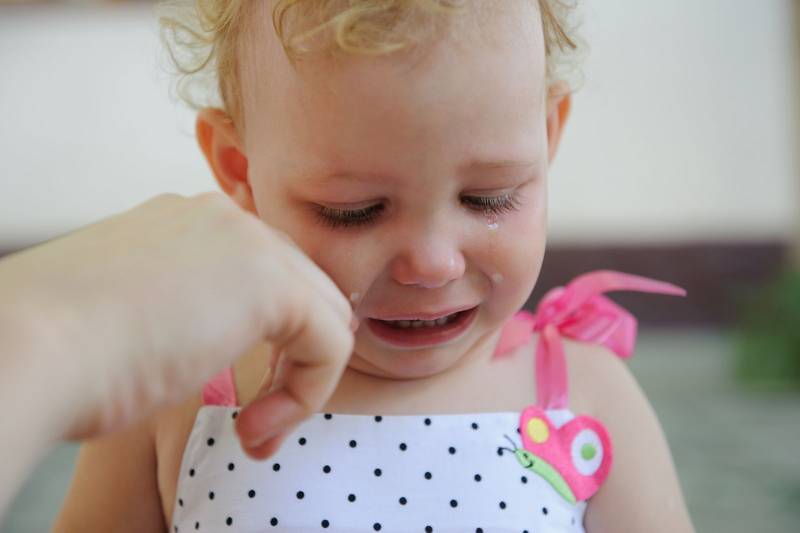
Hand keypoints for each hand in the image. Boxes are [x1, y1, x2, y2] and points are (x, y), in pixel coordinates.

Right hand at [0, 192, 353, 458]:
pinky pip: (331, 342)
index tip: (239, 405)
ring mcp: (250, 242)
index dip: (271, 346)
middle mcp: (225, 219)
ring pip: (324, 317)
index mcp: (191, 224)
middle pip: (305, 293)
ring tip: (254, 432)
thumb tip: (216, 339)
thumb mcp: (141, 318)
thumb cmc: (65, 351)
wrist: (27, 349)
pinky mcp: (272, 281)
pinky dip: (306, 395)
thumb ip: (191, 313)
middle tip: (255, 424)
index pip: (270, 278)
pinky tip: (255, 429)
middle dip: (291, 365)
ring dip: (299, 387)